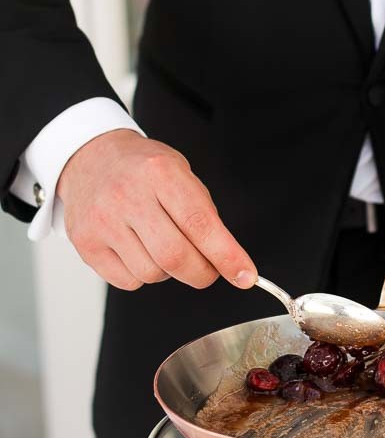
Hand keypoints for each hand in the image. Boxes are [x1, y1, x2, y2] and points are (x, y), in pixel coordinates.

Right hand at [57, 129, 257, 291]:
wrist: (90, 156)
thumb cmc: (143, 168)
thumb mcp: (180, 172)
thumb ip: (203, 212)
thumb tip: (227, 259)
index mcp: (160, 173)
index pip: (200, 224)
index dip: (226, 255)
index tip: (245, 275)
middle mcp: (129, 195)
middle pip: (175, 257)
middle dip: (202, 273)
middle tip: (209, 270)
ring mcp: (103, 221)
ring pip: (152, 274)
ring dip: (169, 272)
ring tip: (162, 245)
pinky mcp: (85, 243)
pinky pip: (128, 282)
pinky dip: (142, 275)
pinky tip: (138, 250)